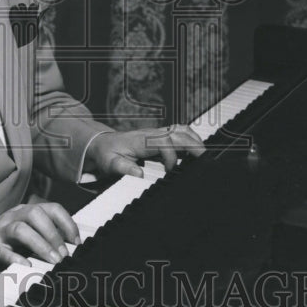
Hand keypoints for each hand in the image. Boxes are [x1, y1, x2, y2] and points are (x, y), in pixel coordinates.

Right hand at [0, 201, 79, 280]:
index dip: (68, 223)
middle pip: (36, 214)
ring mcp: (1, 230)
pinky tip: (28, 266)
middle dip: (54, 234)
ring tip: (53, 261)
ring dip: (40, 245)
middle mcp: (14, 216)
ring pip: (20, 229)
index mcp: (27, 211)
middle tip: (64, 255)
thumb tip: (73, 248)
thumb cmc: (8, 243)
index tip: (77, 242)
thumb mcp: (28, 233)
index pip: (52, 208)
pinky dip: (16, 258)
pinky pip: (3, 251)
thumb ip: (46, 235)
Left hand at [85, 125, 204, 176]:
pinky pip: (180, 133)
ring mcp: (157, 134)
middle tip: (204, 161)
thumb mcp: (110, 164)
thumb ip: (123, 169)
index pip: (164, 142)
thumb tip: (139, 175)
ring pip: (181, 131)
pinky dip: (191, 140)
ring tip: (204, 157)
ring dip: (194, 141)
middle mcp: (152, 134)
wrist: (102, 143)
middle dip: (193, 146)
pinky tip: (195, 152)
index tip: (170, 171)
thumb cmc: (107, 154)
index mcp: (142, 140)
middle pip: (178, 134)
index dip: (171, 156)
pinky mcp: (160, 137)